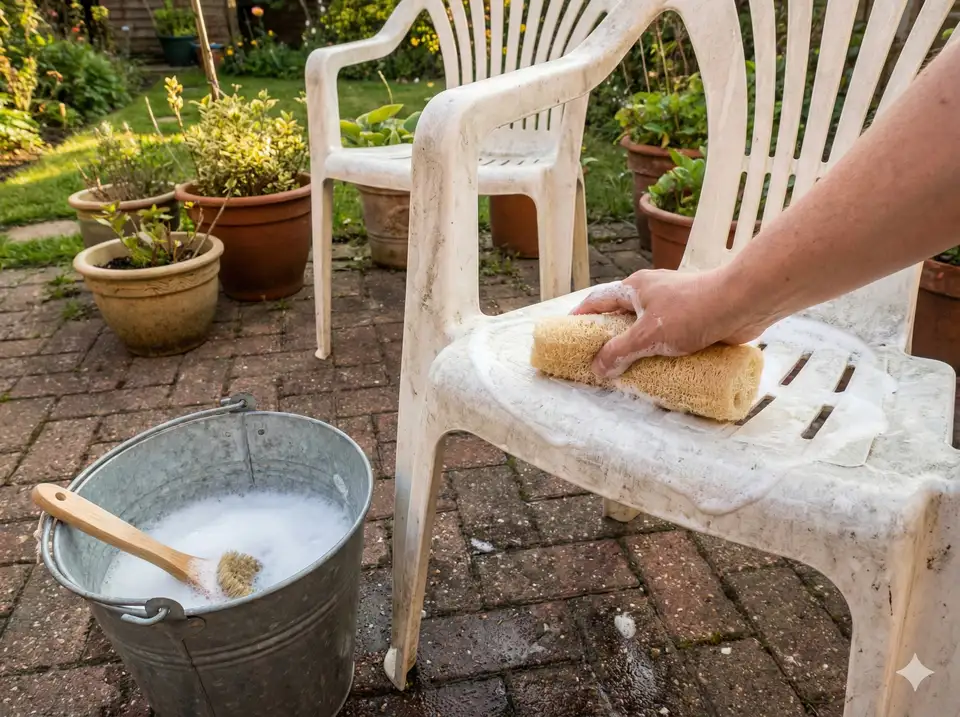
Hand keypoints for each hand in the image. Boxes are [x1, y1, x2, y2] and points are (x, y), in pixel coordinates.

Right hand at [570, 269, 769, 377]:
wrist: (743, 303)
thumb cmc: (692, 311)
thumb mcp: (648, 334)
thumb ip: (620, 351)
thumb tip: (598, 368)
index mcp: (635, 288)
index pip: (598, 300)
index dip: (581, 315)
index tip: (568, 332)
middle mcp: (652, 293)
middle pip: (621, 316)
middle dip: (609, 338)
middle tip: (596, 360)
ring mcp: (674, 306)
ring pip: (647, 329)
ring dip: (637, 349)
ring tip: (625, 372)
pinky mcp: (694, 319)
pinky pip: (669, 338)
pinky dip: (660, 353)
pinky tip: (659, 370)